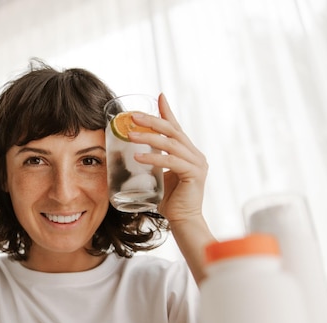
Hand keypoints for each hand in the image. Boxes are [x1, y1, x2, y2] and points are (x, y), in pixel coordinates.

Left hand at [127, 93, 207, 223]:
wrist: (183, 221)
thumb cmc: (170, 201)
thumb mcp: (159, 177)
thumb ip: (153, 164)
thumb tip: (132, 155)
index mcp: (188, 153)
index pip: (176, 128)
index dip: (167, 112)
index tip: (158, 96)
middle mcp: (195, 154)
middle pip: (172, 131)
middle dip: (151, 121)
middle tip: (133, 116)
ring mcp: (197, 163)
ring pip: (171, 144)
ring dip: (148, 137)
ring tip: (129, 135)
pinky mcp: (194, 174)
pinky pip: (171, 162)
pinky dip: (153, 158)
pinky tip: (138, 156)